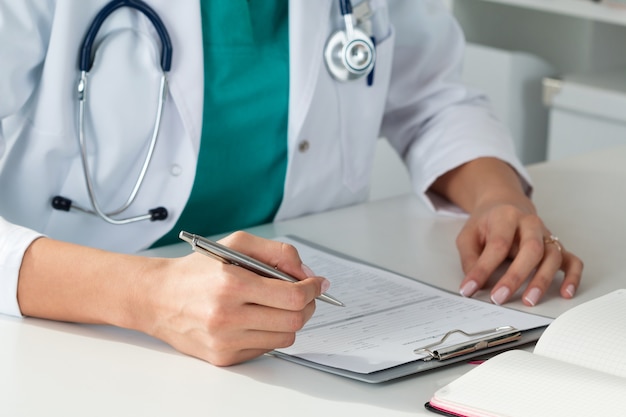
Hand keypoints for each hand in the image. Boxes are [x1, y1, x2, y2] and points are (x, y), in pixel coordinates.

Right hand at [137, 231, 328, 365]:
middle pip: (293, 320)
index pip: (292, 296)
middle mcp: (227, 316)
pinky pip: (265, 349)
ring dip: (289, 321)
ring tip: (277, 306)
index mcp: (232, 284)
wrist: (157, 298)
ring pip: (284, 338)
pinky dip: (269, 334)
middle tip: (303, 295)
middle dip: (307, 306)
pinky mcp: (223, 357)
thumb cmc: (196, 270)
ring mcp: (225, 341)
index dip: (312, 289)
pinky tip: (255, 319)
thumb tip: (307, 273)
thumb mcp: (235, 245)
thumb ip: (277, 252)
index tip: (317, 284)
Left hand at [456, 200, 582, 305]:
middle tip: (499, 298)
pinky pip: (572, 261)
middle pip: (530, 249)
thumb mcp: (468, 235)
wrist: (505, 204)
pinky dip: (572, 277)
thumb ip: (469, 259)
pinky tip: (566, 293)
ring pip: (552, 256)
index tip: (469, 288)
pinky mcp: (557, 246)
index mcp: (506, 216)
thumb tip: (472, 285)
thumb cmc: (487, 223)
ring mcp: (546, 235)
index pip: (497, 244)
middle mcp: (530, 223)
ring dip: (542, 280)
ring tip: (529, 301)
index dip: (483, 269)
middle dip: (515, 277)